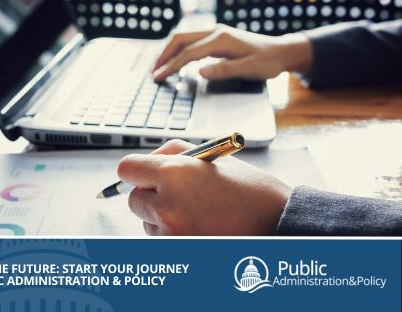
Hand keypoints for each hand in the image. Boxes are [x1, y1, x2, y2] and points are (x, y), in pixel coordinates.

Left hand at [118, 140, 290, 235]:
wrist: (278, 223)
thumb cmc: (248, 188)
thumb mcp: (210, 157)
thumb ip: (173, 153)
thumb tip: (147, 161)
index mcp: (174, 173)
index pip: (127, 169)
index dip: (137, 170)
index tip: (145, 173)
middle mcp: (166, 204)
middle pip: (134, 199)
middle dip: (150, 195)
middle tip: (177, 192)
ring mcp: (171, 233)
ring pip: (147, 222)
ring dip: (161, 217)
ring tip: (196, 211)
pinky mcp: (178, 253)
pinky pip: (161, 240)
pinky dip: (172, 234)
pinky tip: (198, 227)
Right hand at [152, 24, 312, 81]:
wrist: (280, 51)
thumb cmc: (267, 62)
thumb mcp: (249, 69)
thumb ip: (224, 70)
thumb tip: (200, 72)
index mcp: (221, 39)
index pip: (188, 53)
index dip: (171, 66)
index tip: (158, 78)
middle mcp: (215, 32)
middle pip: (179, 39)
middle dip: (163, 55)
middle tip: (152, 73)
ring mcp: (214, 33)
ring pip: (182, 38)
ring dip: (168, 52)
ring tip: (158, 68)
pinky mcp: (215, 38)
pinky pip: (190, 41)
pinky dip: (177, 51)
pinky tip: (173, 62)